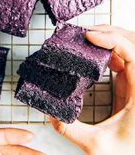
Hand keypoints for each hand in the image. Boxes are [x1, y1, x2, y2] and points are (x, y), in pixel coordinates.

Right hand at [50, 25, 134, 154]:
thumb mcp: (96, 146)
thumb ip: (71, 130)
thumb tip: (51, 115)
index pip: (132, 54)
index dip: (112, 40)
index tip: (90, 37)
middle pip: (132, 44)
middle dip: (110, 32)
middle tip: (85, 33)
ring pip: (128, 48)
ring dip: (110, 39)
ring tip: (87, 38)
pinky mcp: (129, 85)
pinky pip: (122, 58)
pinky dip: (109, 50)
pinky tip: (95, 54)